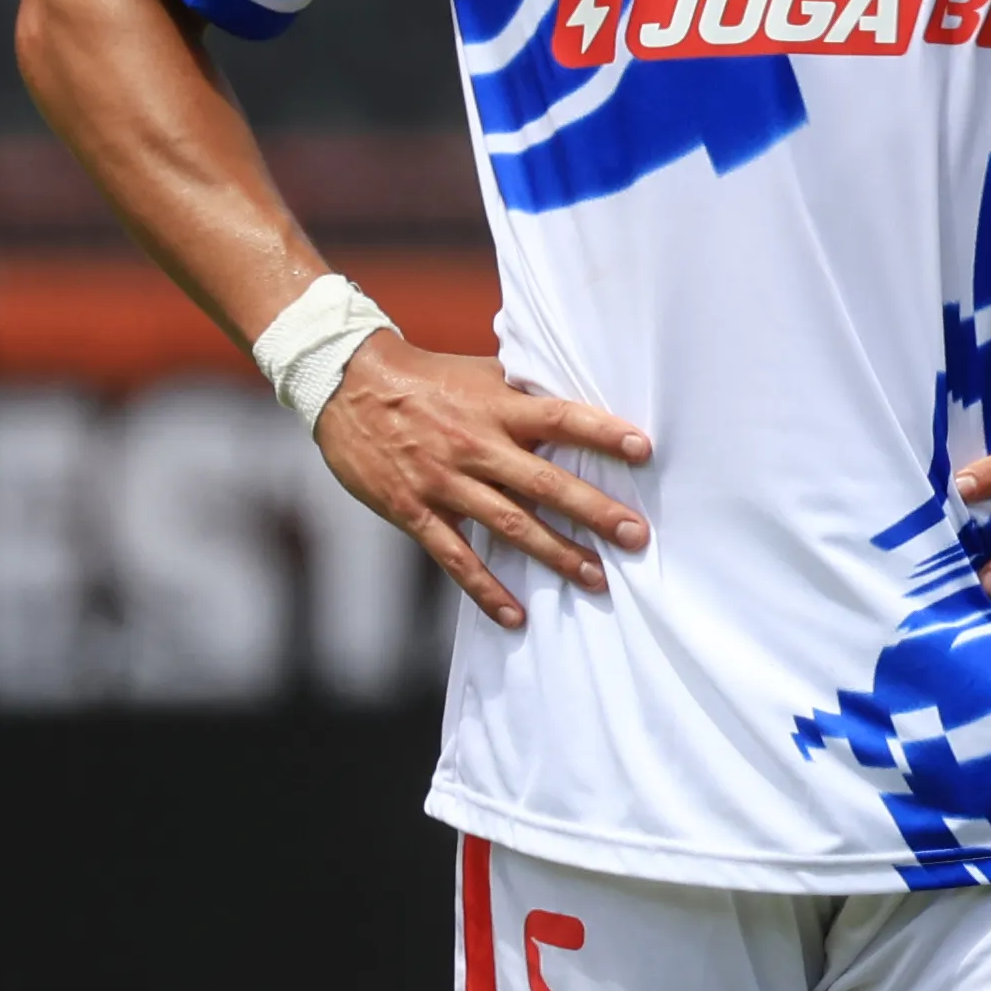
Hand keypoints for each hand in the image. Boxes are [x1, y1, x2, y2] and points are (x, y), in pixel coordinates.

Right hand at [315, 332, 652, 631]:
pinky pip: (455, 557)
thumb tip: (578, 407)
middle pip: (544, 482)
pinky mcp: (413, 511)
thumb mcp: (481, 375)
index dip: (602, 433)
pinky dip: (485, 589)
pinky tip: (515, 615)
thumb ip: (524, 396)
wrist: (347, 384)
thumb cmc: (428, 378)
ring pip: (509, 525)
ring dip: (556, 555)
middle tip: (636, 536)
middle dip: (593, 511)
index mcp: (496, 407)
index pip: (560, 417)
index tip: (643, 450)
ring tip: (596, 579)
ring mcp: (444, 482)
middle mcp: (475, 445)